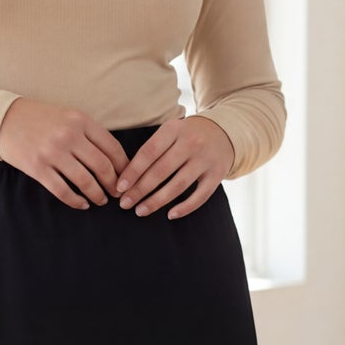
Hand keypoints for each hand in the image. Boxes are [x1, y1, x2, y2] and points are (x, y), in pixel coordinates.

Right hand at [0, 99, 130, 208]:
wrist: (3, 120)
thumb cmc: (40, 119)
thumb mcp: (68, 116)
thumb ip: (89, 133)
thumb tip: (114, 160)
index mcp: (81, 120)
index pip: (112, 148)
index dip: (124, 167)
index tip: (127, 178)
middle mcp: (69, 136)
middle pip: (102, 167)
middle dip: (113, 184)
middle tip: (116, 193)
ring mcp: (52, 152)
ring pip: (85, 181)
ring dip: (97, 195)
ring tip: (101, 200)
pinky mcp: (37, 167)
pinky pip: (62, 190)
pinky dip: (76, 201)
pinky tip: (82, 204)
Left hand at [113, 115, 234, 219]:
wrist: (224, 132)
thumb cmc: (187, 135)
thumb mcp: (171, 131)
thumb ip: (152, 148)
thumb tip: (126, 177)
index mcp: (174, 129)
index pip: (148, 153)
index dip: (132, 172)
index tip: (119, 188)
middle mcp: (191, 143)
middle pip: (161, 171)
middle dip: (140, 189)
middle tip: (125, 204)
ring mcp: (206, 159)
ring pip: (178, 185)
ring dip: (157, 201)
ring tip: (140, 211)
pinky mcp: (218, 174)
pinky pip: (200, 196)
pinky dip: (185, 208)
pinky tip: (170, 215)